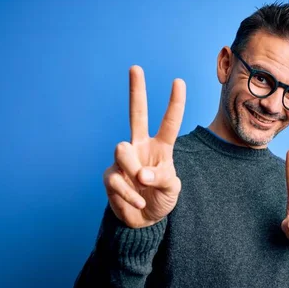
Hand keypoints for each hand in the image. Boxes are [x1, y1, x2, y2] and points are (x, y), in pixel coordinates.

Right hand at [103, 66, 185, 227]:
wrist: (143, 220)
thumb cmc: (160, 198)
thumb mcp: (172, 189)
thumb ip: (163, 178)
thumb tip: (142, 173)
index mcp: (160, 148)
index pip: (168, 123)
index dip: (174, 103)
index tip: (178, 81)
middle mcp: (140, 147)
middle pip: (136, 114)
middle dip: (136, 91)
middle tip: (136, 67)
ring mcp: (123, 160)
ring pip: (121, 149)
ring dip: (132, 167)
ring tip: (141, 182)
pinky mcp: (110, 176)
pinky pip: (117, 179)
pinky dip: (129, 193)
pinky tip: (138, 201)